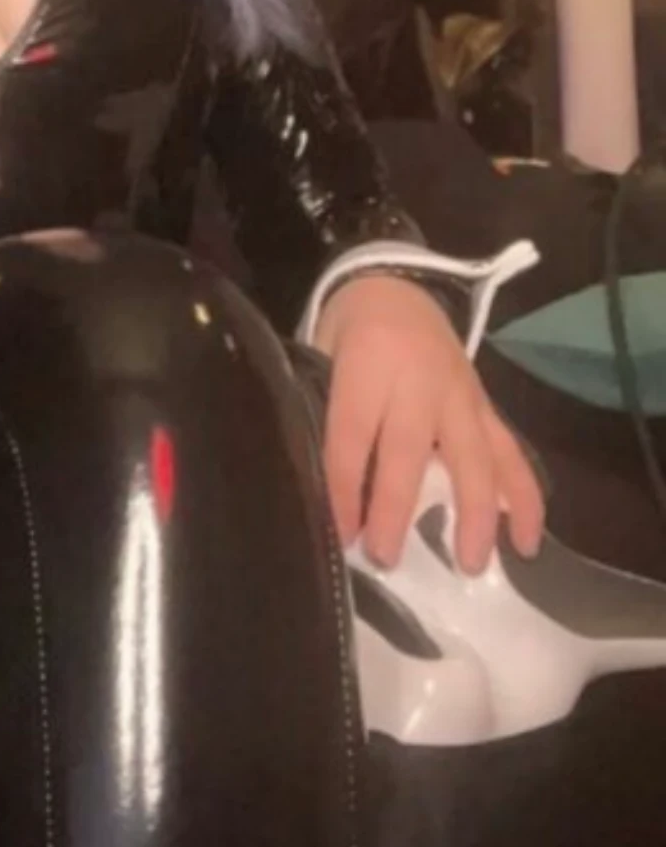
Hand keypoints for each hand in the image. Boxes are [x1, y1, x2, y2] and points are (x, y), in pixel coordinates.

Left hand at [315, 272, 545, 573]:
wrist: (394, 281)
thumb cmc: (347, 328)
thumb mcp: (319, 355)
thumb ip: (322, 409)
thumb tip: (319, 488)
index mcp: (365, 365)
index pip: (351, 435)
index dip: (344, 488)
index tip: (343, 534)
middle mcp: (417, 381)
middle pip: (408, 450)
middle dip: (396, 508)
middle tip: (387, 558)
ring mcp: (458, 394)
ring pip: (473, 456)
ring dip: (474, 513)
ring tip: (473, 565)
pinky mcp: (484, 404)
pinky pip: (509, 452)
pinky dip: (523, 496)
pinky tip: (527, 540)